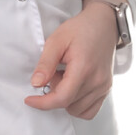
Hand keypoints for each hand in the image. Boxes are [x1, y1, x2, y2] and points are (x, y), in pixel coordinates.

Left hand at [24, 2, 117, 118]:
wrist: (102, 24)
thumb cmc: (80, 29)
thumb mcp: (57, 40)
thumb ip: (46, 63)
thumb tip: (36, 83)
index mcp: (84, 68)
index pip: (62, 97)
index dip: (43, 103)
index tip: (29, 100)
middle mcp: (97, 82)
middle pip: (68, 104)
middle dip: (53, 93)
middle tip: (53, 72)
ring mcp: (104, 87)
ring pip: (78, 109)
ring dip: (65, 98)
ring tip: (63, 75)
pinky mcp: (106, 89)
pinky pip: (90, 110)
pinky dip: (76, 104)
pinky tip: (72, 86)